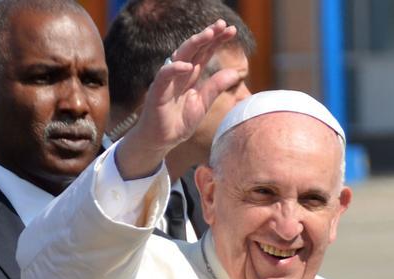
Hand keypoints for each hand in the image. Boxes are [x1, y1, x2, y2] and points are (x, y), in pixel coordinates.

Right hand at [115, 20, 241, 178]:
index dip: (217, 41)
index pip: (205, 52)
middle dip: (209, 35)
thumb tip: (236, 72)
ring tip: (209, 34)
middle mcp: (180, 73)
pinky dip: (175, 69)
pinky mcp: (158, 90)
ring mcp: (168, 79)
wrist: (163, 139)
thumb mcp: (203, 103)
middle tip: (222, 25)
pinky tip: (188, 65)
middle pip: (195, 49)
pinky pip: (165, 75)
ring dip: (194, 44)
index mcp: (192, 75)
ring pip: (181, 55)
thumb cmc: (180, 121)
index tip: (231, 31)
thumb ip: (216, 87)